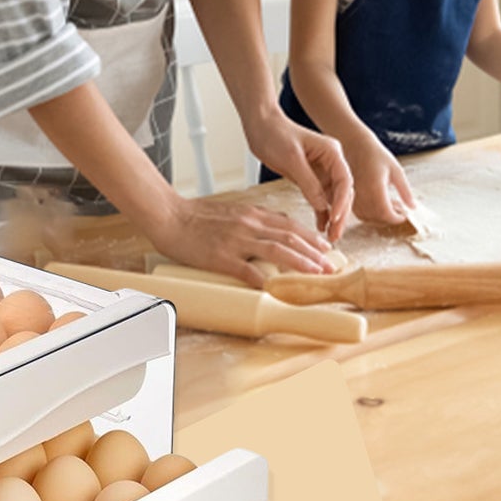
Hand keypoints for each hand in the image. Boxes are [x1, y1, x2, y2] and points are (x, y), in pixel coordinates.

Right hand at [153, 195, 334, 286]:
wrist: (170, 216)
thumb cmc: (199, 216)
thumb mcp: (233, 211)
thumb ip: (254, 221)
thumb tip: (274, 232)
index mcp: (252, 214)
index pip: (289, 224)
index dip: (311, 237)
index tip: (325, 248)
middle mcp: (249, 225)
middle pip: (290, 237)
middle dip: (314, 252)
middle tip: (329, 265)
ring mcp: (236, 241)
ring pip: (277, 251)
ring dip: (300, 263)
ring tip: (316, 273)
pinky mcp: (221, 257)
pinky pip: (246, 270)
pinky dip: (263, 279)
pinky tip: (275, 289)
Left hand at [244, 110, 353, 242]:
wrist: (260, 126)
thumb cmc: (275, 135)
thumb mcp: (292, 159)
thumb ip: (309, 183)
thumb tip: (324, 207)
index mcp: (332, 152)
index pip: (345, 180)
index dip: (342, 201)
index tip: (335, 219)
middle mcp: (331, 161)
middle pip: (343, 192)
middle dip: (341, 214)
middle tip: (335, 236)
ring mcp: (322, 170)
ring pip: (333, 198)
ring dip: (333, 216)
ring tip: (330, 237)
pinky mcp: (310, 177)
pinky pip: (321, 198)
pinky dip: (321, 212)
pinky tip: (320, 226)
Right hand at [345, 134, 415, 226]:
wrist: (355, 145)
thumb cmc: (376, 155)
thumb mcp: (396, 170)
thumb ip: (405, 190)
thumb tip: (413, 207)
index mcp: (375, 188)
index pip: (386, 213)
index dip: (397, 218)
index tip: (405, 214)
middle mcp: (361, 195)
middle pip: (377, 218)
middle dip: (390, 218)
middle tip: (400, 209)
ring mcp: (353, 197)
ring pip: (367, 218)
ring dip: (380, 217)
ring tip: (390, 205)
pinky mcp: (347, 197)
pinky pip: (359, 213)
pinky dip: (370, 214)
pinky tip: (379, 204)